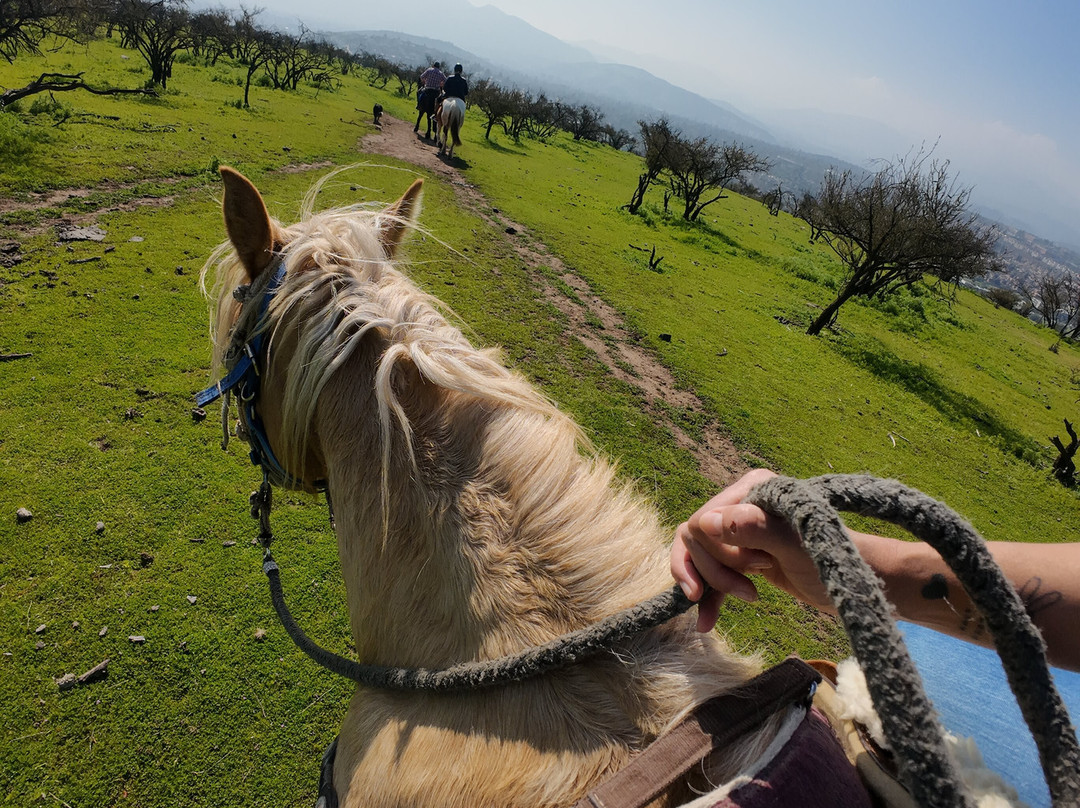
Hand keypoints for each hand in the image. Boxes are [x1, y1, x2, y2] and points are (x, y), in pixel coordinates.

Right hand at [671, 469, 834, 631]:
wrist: (854, 583)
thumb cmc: (832, 558)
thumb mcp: (793, 544)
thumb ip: (752, 527)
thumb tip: (704, 523)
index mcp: (751, 490)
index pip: (702, 522)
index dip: (716, 552)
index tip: (757, 568)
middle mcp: (740, 505)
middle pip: (696, 540)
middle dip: (715, 571)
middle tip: (749, 591)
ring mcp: (740, 533)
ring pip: (699, 558)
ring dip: (709, 587)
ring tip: (727, 609)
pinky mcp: (742, 559)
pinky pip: (711, 576)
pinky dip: (708, 600)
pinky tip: (706, 623)